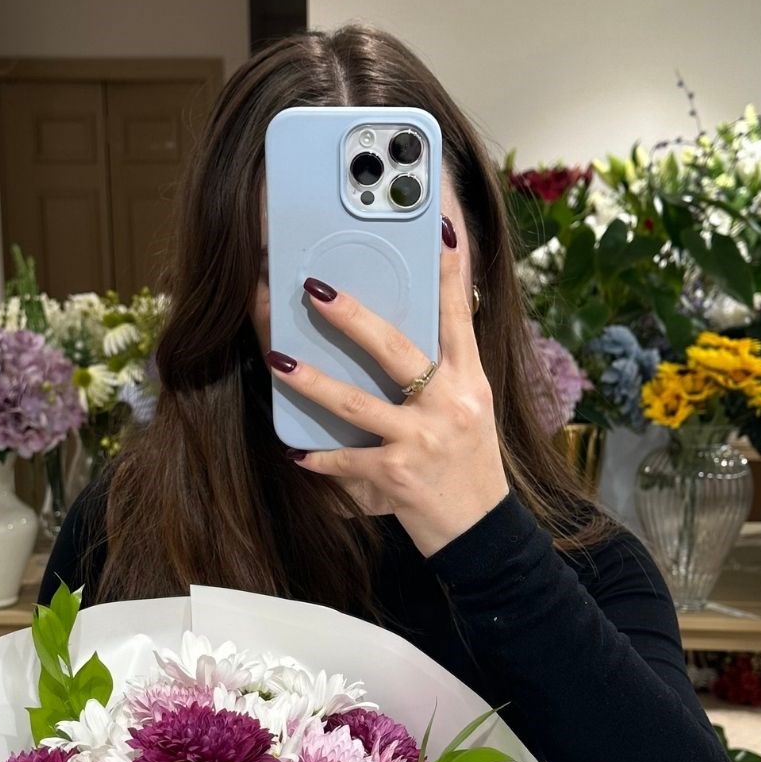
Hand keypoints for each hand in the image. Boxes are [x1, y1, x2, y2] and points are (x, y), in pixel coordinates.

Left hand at [265, 215, 509, 557]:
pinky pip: (348, 461)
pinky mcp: (397, 477)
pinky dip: (320, 460)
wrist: (481, 533)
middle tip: (314, 287)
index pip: (459, 318)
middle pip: (396, 350)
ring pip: (357, 404)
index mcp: (469, 383)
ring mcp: (421, 441)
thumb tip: (404, 340)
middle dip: (352, 316)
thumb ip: (443, 376)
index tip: (441, 228)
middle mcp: (449, 405)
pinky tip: (297, 453)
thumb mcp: (470, 412)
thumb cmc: (470, 468)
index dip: (451, 273)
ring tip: (278, 360)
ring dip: (312, 382)